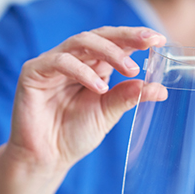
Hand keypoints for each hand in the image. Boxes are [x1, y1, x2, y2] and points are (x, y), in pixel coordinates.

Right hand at [6, 26, 167, 176]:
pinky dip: (83, 72)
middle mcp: (73, 60)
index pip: (115, 43)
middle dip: (126, 37)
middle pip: (100, 35)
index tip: (160, 40)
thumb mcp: (108, 114)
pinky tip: (100, 88)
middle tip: (149, 42)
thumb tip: (161, 89)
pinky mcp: (33, 72)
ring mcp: (52, 63)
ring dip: (109, 53)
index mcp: (93, 67)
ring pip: (81, 42)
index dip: (136, 38)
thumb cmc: (74, 135)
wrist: (47, 157)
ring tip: (130, 71)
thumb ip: (129, 97)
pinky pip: (60, 62)